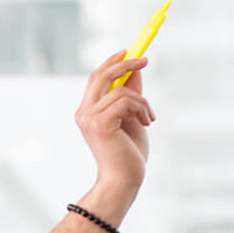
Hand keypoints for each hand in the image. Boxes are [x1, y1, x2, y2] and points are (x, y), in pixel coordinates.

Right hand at [74, 51, 154, 206]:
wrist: (124, 180)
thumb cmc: (128, 154)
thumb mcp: (132, 117)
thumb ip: (131, 94)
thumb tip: (135, 70)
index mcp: (87, 112)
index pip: (95, 78)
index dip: (111, 63)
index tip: (129, 52)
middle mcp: (84, 113)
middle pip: (100, 75)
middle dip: (124, 63)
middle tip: (145, 60)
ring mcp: (89, 118)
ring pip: (121, 89)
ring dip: (142, 101)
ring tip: (149, 118)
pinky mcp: (100, 124)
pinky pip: (126, 100)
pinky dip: (141, 108)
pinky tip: (146, 123)